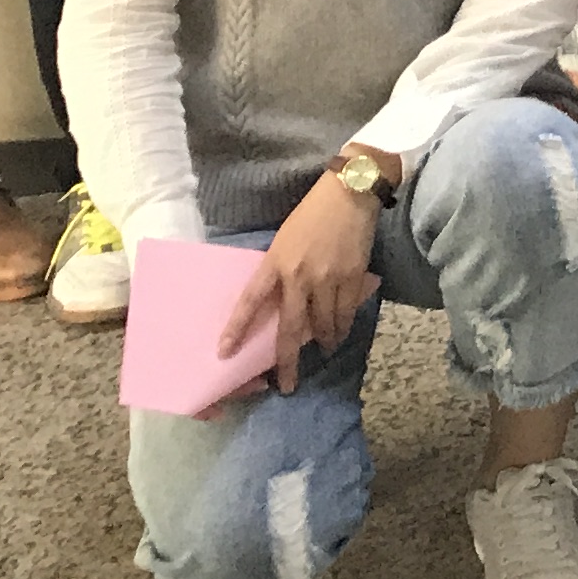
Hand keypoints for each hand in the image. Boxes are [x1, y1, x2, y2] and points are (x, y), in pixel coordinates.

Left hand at [228, 160, 386, 394]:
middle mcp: (299, 276)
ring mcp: (328, 278)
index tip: (225, 353)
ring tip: (325, 351)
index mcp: (275, 263)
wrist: (349, 193)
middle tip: (288, 385)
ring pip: (324, 325)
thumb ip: (280, 270)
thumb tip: (281, 302)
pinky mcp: (352, 277)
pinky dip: (343, 325)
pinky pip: (346, 311)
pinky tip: (341, 332)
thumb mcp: (285, 240)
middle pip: (291, 328)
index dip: (237, 329)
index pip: (250, 302)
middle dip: (288, 361)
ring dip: (324, 342)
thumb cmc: (312, 214)